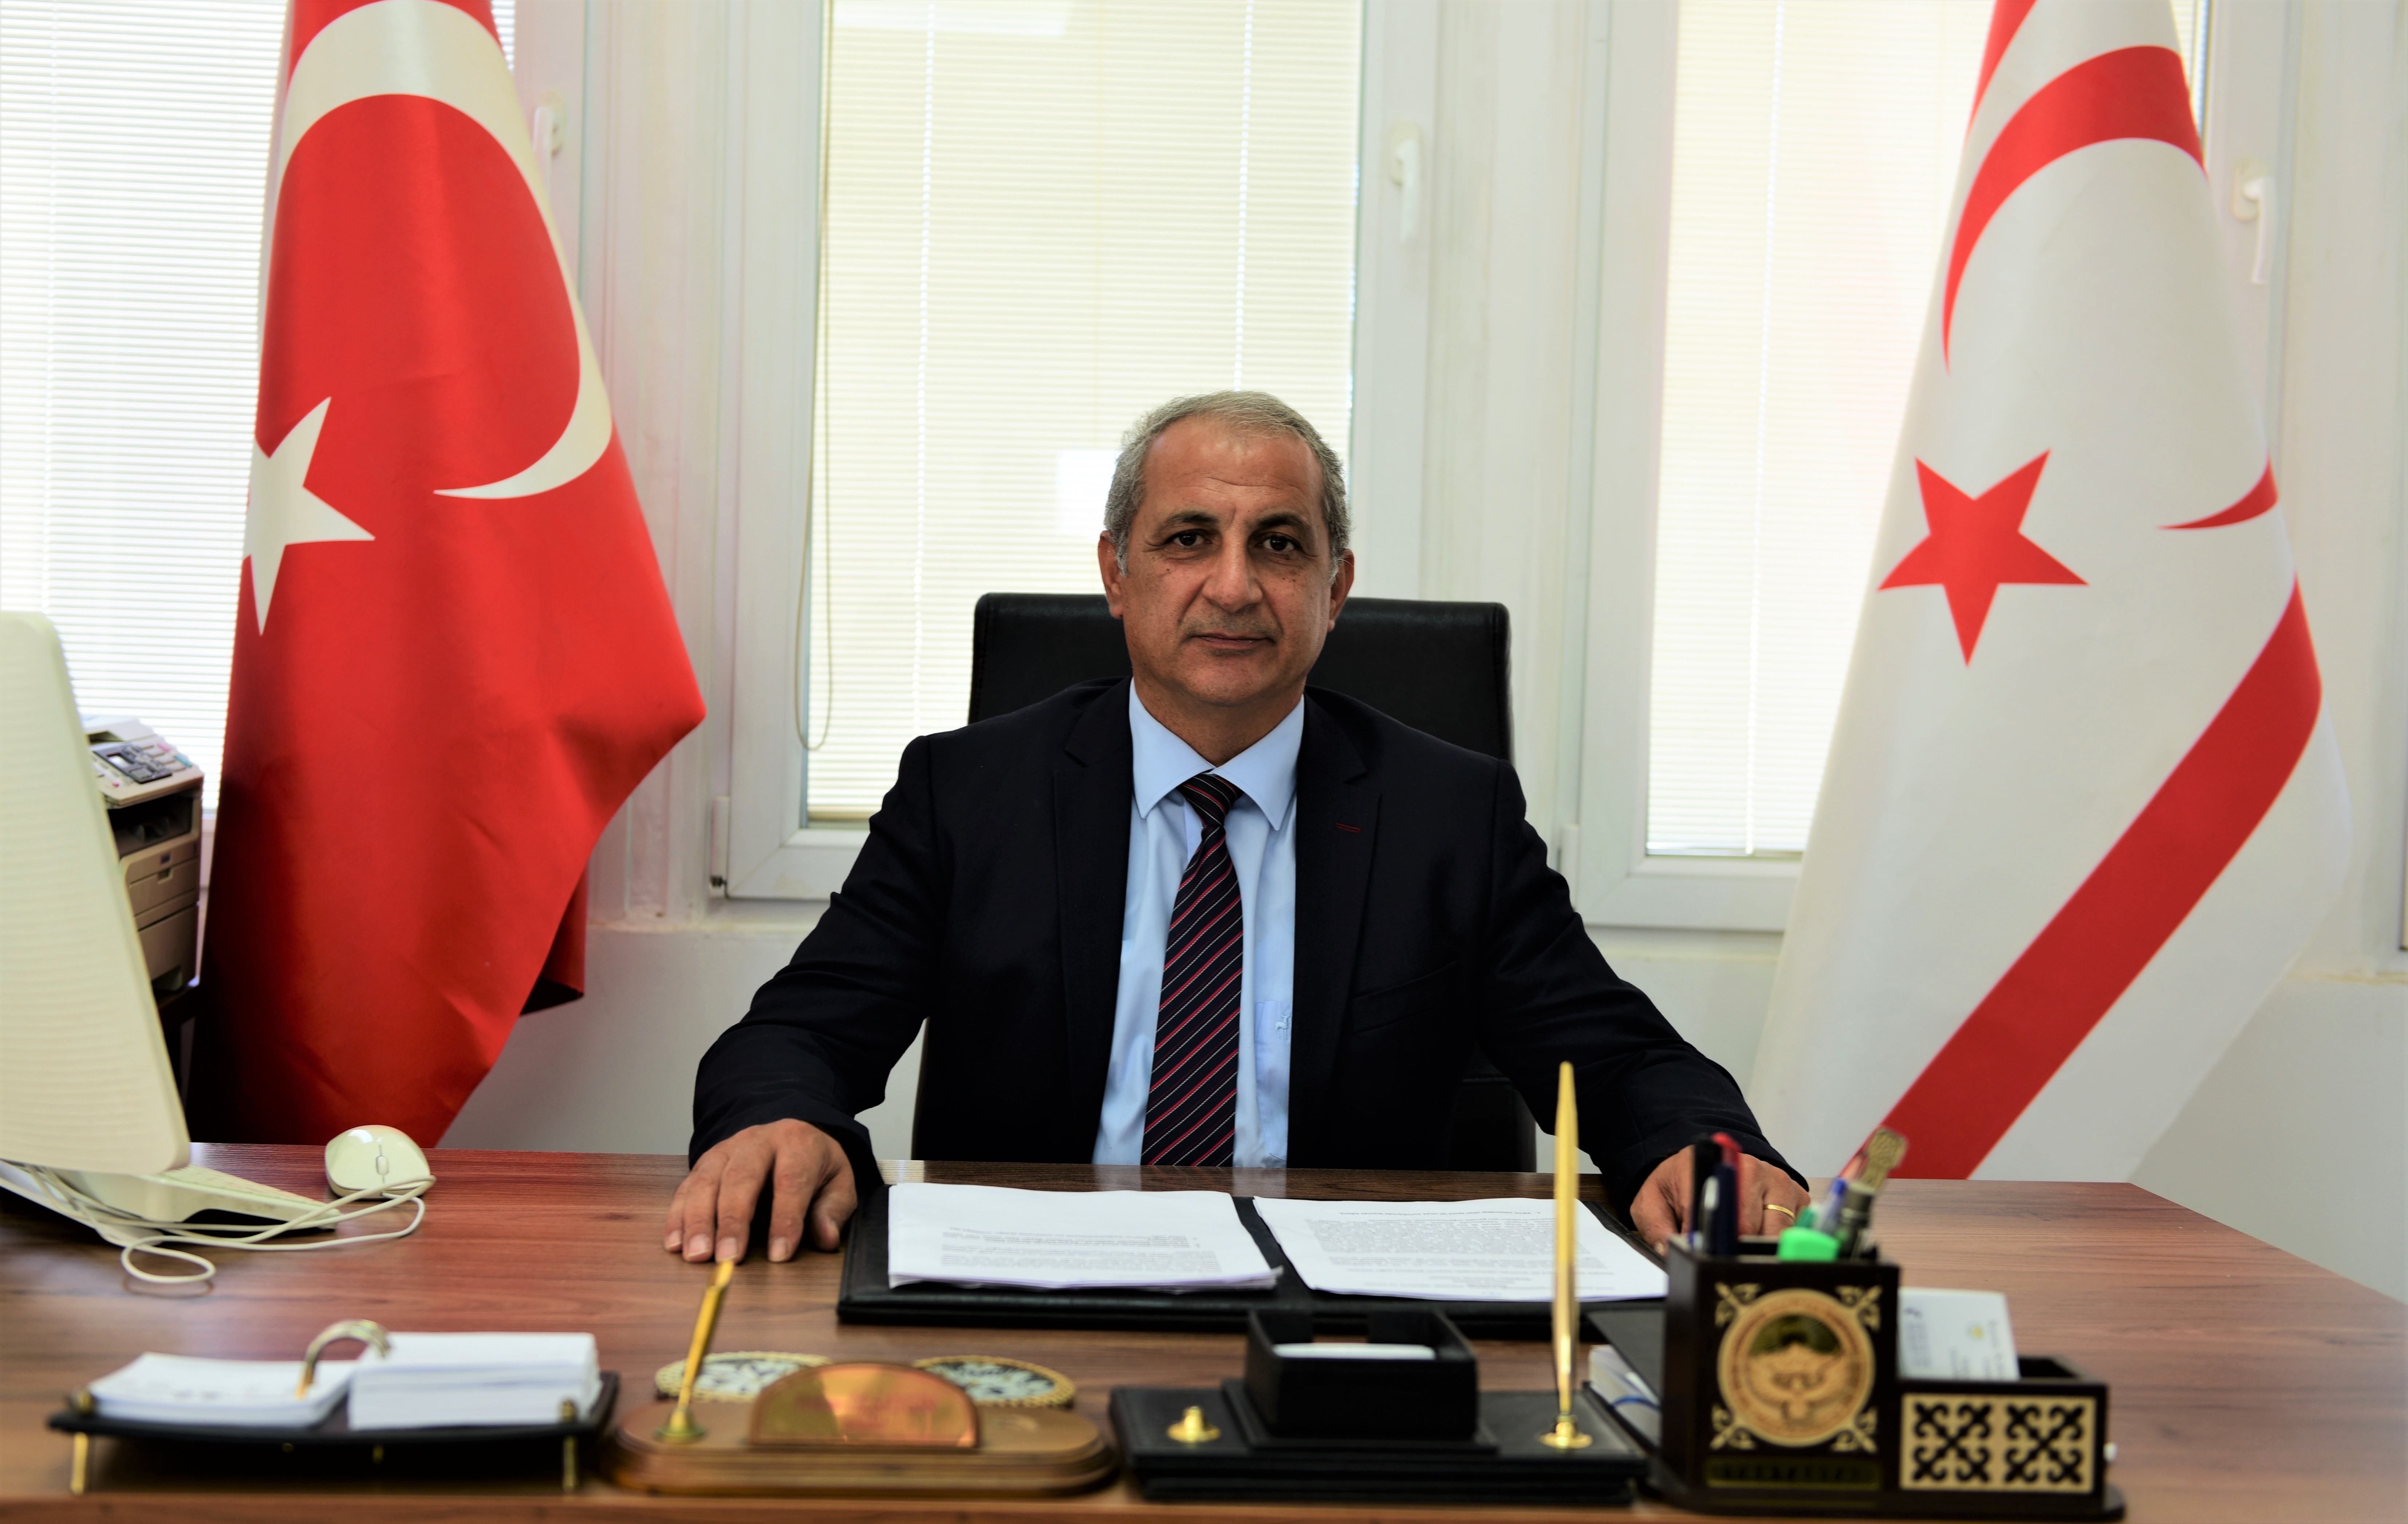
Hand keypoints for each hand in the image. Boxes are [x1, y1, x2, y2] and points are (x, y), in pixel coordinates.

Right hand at [664, 1119, 856, 1263]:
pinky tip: (675, 1244)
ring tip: (697, 1255)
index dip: (785, 1219)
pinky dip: (678, 1216)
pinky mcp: (705, 1161)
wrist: (792, 1131)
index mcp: (798, 1143)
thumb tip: (826, 1238)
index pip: (791, 1181)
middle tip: (728, 1258)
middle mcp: (758, 1140)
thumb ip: (833, 1209)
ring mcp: (727, 1148)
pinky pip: (687, 1187)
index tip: (780, 1254)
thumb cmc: (814, 1164)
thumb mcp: (839, 1182)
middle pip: (742, 1178)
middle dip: (733, 1221)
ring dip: (699, 1221)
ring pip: (707, 1181)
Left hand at [1628, 1149, 1809, 1252]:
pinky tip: (1760, 1239)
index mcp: (1711, 1165)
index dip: (1710, 1240)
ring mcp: (1777, 1181)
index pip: (1716, 1209)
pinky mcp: (1796, 1196)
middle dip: (1733, 1250)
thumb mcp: (1653, 1203)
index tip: (1706, 1257)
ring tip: (1738, 1250)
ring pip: (1774, 1233)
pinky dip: (1778, 1242)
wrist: (1707, 1165)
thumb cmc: (1680, 1185)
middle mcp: (1750, 1168)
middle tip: (1720, 1259)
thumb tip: (1671, 1254)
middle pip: (1749, 1227)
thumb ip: (1657, 1228)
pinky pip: (1794, 1230)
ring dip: (1757, 1249)